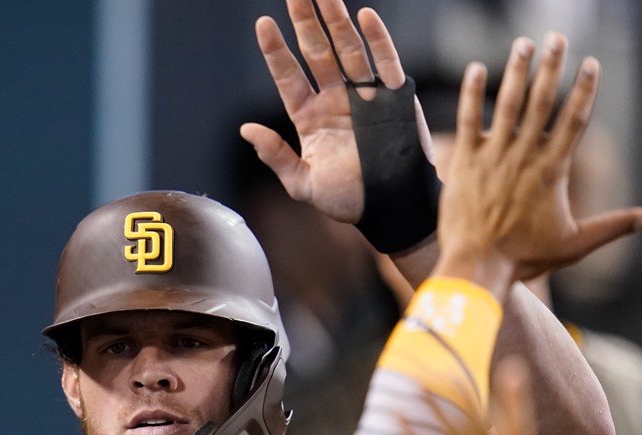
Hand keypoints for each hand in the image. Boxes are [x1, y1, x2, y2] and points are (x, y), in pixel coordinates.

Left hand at [240, 0, 427, 223]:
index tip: (263, 24)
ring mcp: (365, 96)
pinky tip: (364, 16)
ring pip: (348, 49)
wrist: (391, 208)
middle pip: (317, 52)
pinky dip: (377, 40)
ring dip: (337, 21)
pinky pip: (386, 62)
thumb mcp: (304, 184)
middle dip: (306, 21)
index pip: (289, 76)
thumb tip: (246, 130)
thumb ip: (277, 156)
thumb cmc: (348, 200)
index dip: (276, 51)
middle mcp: (335, 100)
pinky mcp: (395, 98)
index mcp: (310, 118)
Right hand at [400, 358, 559, 434]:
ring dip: (462, 396)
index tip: (394, 411)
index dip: (409, 432)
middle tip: (418, 381)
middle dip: (432, 406)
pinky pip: (519, 423)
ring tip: (449, 372)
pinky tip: (510, 370)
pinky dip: (514, 397)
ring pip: (479, 423)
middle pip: (449, 433)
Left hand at [436, 34, 641, 294]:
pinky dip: (472, 94)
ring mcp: (494, 157)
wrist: (477, 266)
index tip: (591, 64)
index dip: (585, 90)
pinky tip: (476, 69)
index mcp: (553, 171)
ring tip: (524, 44)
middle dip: (552, 67)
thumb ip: (612, 227)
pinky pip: (468, 120)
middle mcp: (525, 157)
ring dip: (517, 71)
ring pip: (508, 105)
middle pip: (543, 103)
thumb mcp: (575, 244)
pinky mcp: (465, 162)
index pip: (574, 121)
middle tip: (557, 39)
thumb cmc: (525, 258)